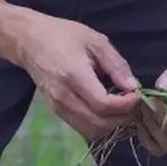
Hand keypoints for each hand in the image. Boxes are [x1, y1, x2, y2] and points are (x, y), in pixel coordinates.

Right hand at [13, 12, 138, 138]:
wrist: (28, 41)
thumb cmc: (63, 35)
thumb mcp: (95, 41)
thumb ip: (116, 65)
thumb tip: (134, 87)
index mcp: (74, 76)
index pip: (104, 104)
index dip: (126, 105)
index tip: (138, 95)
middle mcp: (64, 97)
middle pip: (100, 123)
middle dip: (123, 118)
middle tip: (134, 104)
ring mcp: (58, 107)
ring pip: (91, 130)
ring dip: (111, 124)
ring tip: (123, 109)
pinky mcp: (56, 111)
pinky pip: (82, 127)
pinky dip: (99, 124)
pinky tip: (107, 110)